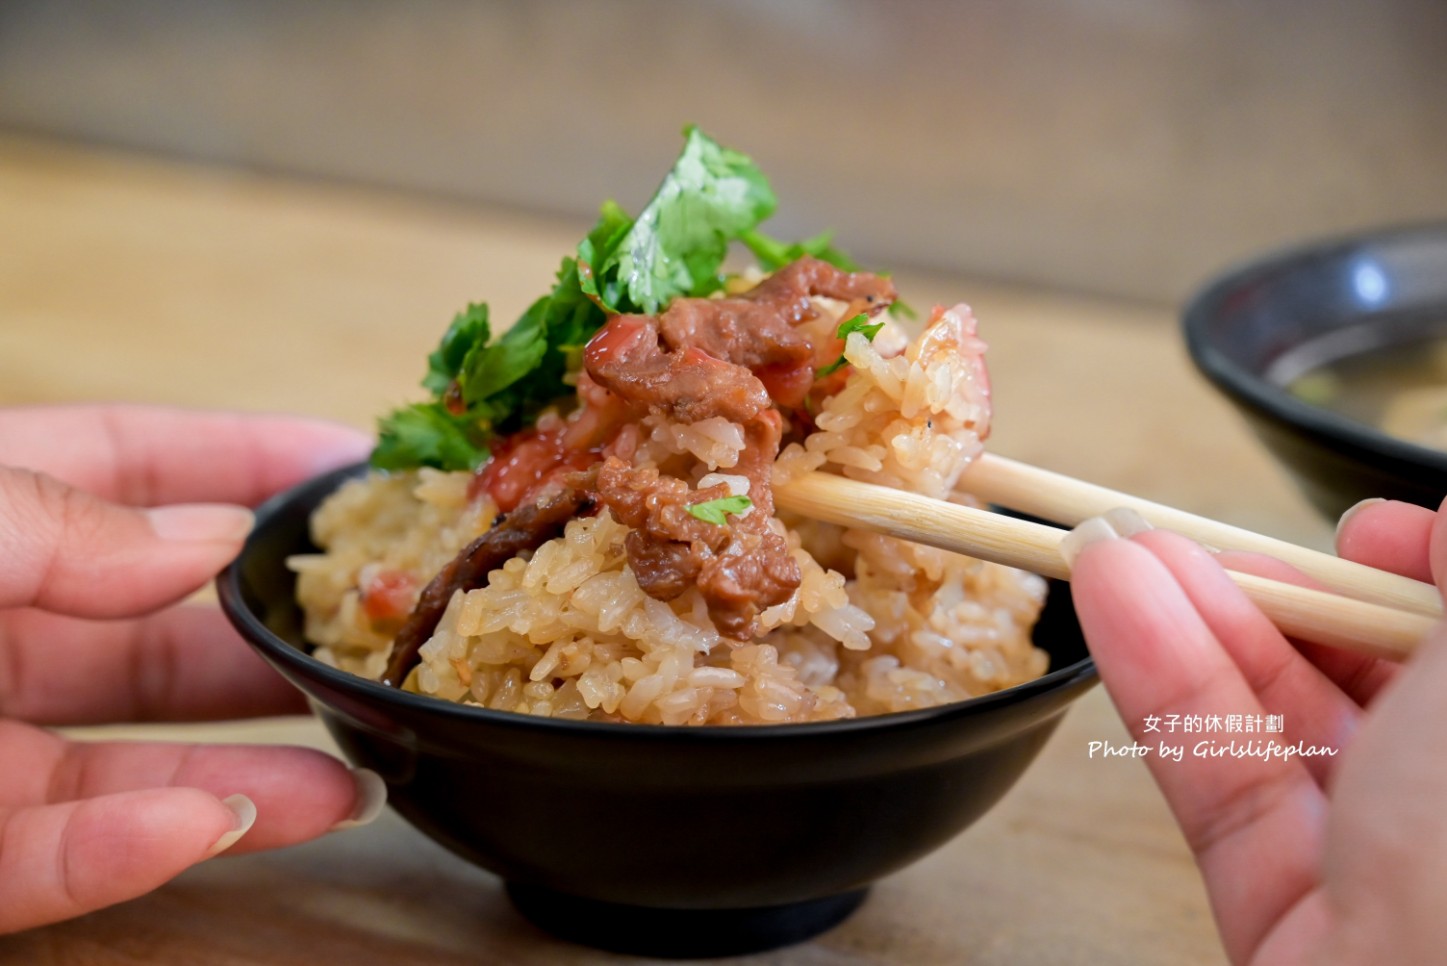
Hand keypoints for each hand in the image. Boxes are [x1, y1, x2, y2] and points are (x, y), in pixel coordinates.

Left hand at [0, 405, 382, 932]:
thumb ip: (56, 520)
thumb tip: (209, 534)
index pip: (124, 467)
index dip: (240, 457)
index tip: (351, 464)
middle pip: (158, 631)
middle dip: (275, 634)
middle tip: (381, 635)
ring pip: (133, 766)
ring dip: (247, 775)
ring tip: (360, 776)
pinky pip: (49, 865)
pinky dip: (131, 853)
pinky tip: (214, 824)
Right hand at [1069, 497, 1446, 964]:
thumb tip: (1431, 520)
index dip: (1409, 579)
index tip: (1368, 532)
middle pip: (1368, 682)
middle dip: (1277, 591)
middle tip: (1197, 529)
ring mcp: (1387, 878)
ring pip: (1285, 730)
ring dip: (1194, 623)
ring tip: (1113, 544)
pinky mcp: (1291, 920)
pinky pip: (1228, 787)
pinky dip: (1165, 688)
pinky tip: (1116, 602)